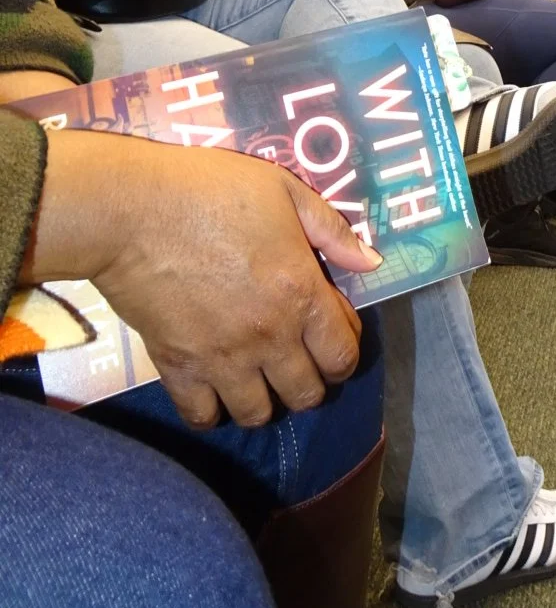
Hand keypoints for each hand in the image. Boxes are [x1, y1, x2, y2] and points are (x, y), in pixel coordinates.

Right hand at [23, 132, 382, 429]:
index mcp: (301, 294)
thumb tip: (371, 262)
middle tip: (297, 356)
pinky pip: (203, 416)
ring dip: (265, 399)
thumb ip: (332, 231)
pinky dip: (213, 410)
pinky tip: (214, 387)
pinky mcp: (177, 368)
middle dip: (311, 380)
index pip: (343, 354)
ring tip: (257, 374)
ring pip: (259, 414)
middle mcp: (269, 336)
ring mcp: (222, 359)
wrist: (133, 210)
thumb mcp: (284, 191)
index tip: (331, 332)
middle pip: (307, 394)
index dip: (344, 349)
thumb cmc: (212, 191)